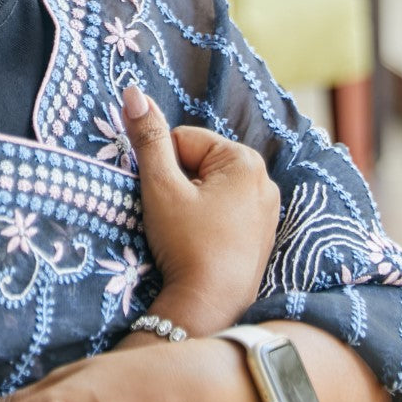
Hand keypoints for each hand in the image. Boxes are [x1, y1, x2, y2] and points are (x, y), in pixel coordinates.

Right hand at [120, 85, 279, 333]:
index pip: (184, 140)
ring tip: (190, 234)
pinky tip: (204, 244)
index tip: (168, 200)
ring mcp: (267, 210)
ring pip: (211, 188)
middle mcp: (265, 180)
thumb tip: (133, 93)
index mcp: (244, 161)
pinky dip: (209, 221)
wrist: (210, 308)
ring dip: (193, 203)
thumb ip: (148, 137)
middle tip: (178, 219)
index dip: (164, 168)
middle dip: (181, 185)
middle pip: (200, 162)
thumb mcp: (161, 187)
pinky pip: (226, 210)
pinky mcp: (263, 235)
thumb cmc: (187, 244)